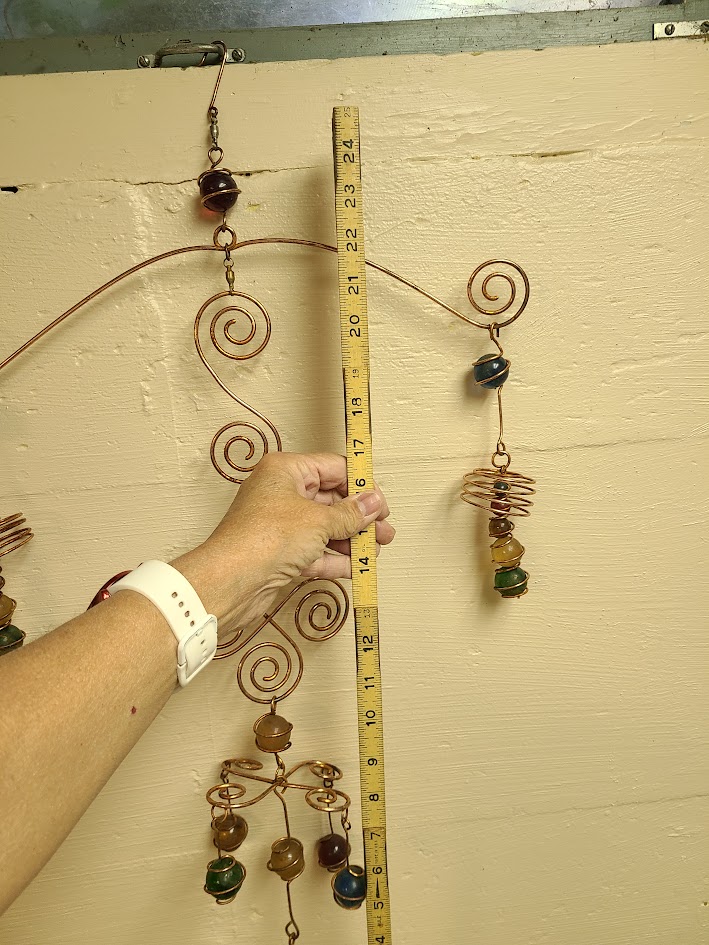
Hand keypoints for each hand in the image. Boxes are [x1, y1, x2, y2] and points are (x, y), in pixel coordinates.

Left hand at [172, 452, 394, 635]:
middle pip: (331, 500)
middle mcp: (282, 494)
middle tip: (384, 531)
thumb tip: (373, 504)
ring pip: (325, 528)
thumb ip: (350, 514)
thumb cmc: (266, 539)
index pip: (333, 468)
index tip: (381, 504)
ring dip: (351, 541)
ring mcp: (281, 525)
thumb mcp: (319, 521)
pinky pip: (315, 551)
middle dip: (359, 517)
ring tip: (375, 553)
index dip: (361, 485)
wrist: (231, 583)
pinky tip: (357, 567)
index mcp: (286, 470)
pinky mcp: (281, 554)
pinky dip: (336, 559)